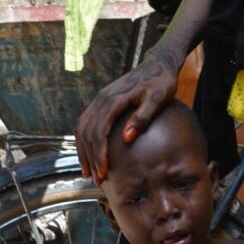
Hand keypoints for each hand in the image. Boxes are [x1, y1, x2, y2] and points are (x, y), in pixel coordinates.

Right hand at [75, 56, 178, 182]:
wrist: (158, 64)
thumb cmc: (161, 81)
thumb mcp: (158, 98)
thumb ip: (143, 117)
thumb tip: (127, 138)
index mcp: (113, 99)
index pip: (99, 131)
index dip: (100, 154)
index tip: (104, 172)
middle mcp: (101, 99)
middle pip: (87, 132)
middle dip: (91, 158)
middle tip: (97, 179)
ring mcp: (99, 99)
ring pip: (82, 128)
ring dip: (84, 151)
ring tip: (89, 172)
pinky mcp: (102, 101)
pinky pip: (86, 122)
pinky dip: (84, 140)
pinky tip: (89, 153)